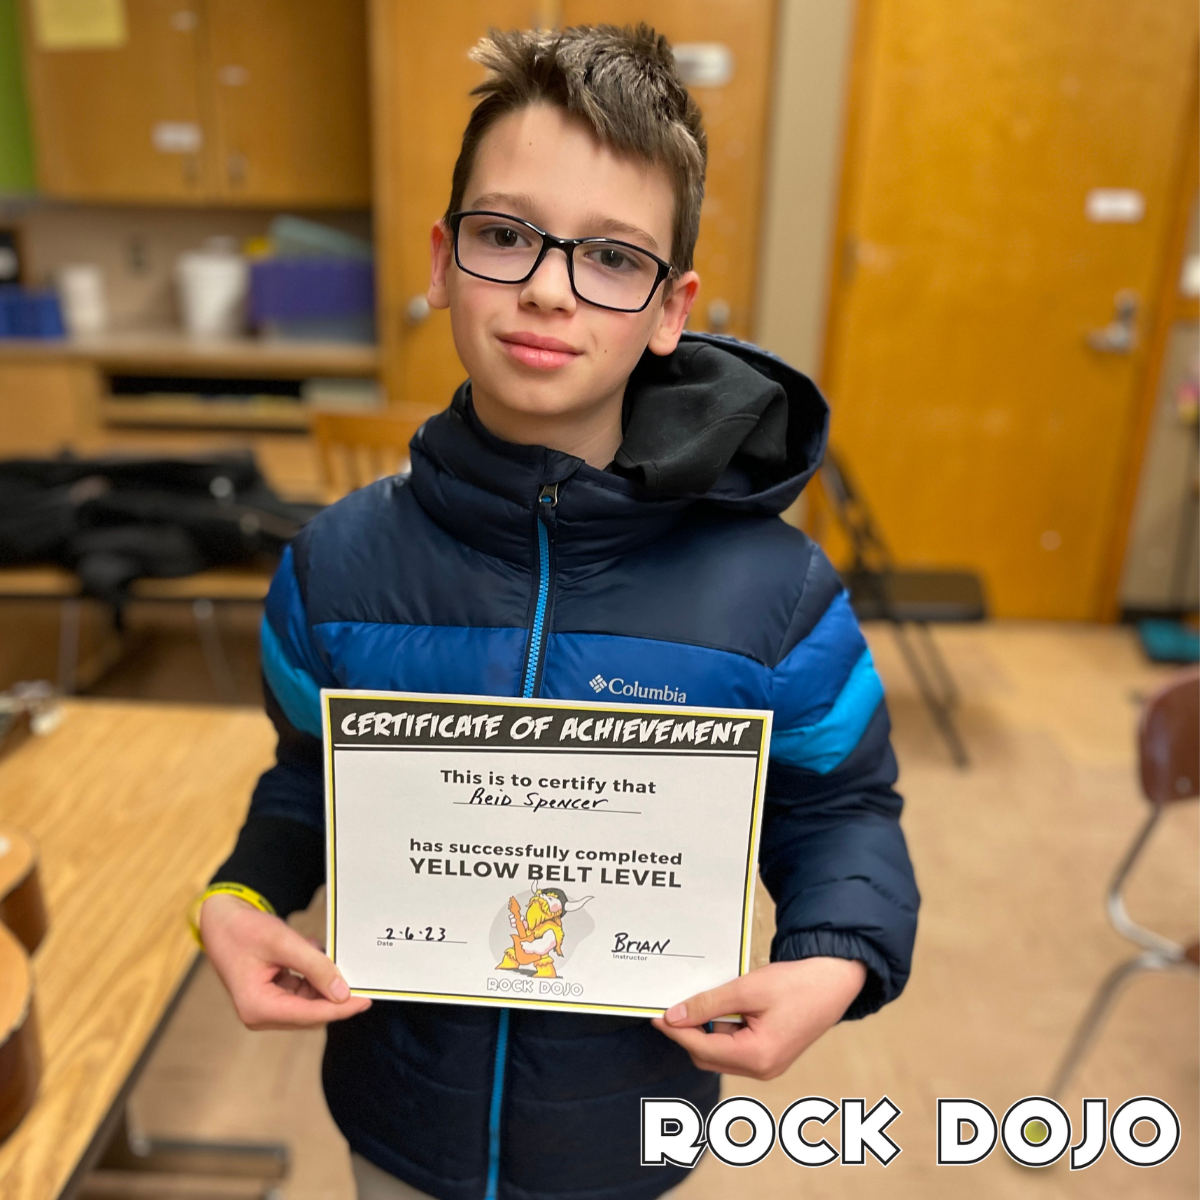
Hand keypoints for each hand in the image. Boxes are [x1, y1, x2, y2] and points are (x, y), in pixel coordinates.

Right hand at [200, 892, 371, 1030]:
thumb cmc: (244, 930)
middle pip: (311, 1013)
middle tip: (363, 978)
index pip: (309, 1014)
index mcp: (257, 1006)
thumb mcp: (282, 942)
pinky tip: (315, 954)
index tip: (367, 999)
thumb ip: (314, 966)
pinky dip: (315, 977)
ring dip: (325, 983)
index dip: (341, 1008)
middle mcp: (260, 1014)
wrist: (221, 921)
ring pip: (310, 1003)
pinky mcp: (272, 998)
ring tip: (332, 956)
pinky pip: (303, 993)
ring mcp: (266, 1008)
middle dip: (336, 996)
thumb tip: (342, 992)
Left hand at [651, 957, 866, 1080]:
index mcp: (757, 1056)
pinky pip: (735, 1047)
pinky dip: (723, 1029)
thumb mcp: (748, 989)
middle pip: (707, 1056)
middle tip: (674, 1004)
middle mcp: (762, 1069)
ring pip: (720, 1052)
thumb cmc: (797, 984)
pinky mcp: (771, 1055)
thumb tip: (674, 1016)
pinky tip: (726, 1006)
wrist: (835, 981)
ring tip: (711, 999)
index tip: (655, 1014)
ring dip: (708, 1029)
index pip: (700, 1048)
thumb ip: (709, 1004)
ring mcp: (768, 1065)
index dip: (675, 1031)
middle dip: (689, 1032)